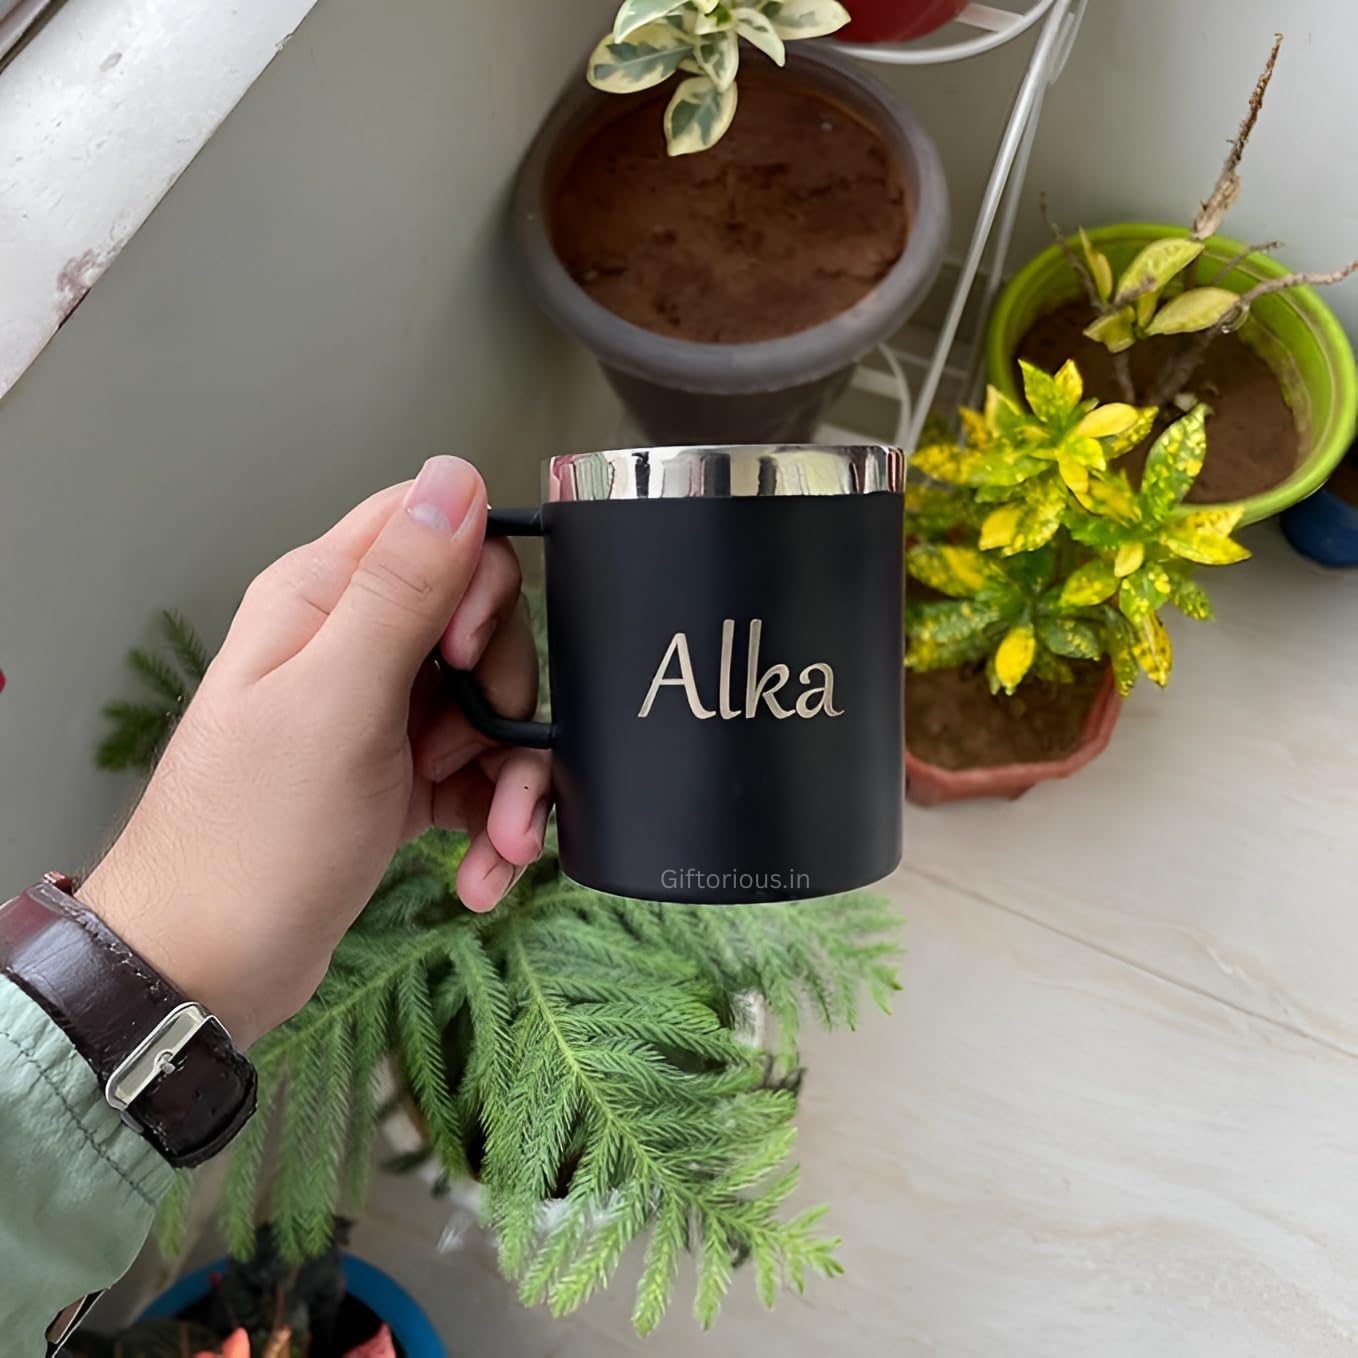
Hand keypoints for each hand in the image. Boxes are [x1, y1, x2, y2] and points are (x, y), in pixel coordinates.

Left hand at [81, 457, 549, 1047]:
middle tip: (468, 751)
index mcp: (324, 600)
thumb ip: (402, 590)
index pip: (434, 529)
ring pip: (490, 709)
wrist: (208, 969)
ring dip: (513, 779)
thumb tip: (454, 475)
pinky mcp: (401, 778)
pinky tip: (483, 873)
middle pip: (480, 626)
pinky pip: (478, 775)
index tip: (463, 657)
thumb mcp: (338, 702)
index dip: (477, 585)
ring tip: (501, 845)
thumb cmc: (254, 836)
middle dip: (504, 697)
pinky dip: (494, 820)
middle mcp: (355, 647)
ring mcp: (379, 716)